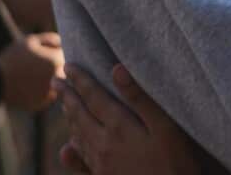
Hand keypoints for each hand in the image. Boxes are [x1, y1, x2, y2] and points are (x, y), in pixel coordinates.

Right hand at [0, 32, 64, 110]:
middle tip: (55, 64)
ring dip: (58, 81)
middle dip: (65, 68)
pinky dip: (47, 92)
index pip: (73, 56)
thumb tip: (64, 42)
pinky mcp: (42, 104)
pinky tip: (36, 86)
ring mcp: (51, 93)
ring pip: (62, 86)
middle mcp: (57, 79)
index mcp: (56, 61)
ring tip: (44, 75)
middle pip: (70, 73)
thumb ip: (52, 39)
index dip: (67, 53)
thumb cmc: (12, 58)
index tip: (62, 52)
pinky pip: (51, 96)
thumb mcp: (31, 41)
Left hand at [56, 64, 200, 174]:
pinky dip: (73, 147)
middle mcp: (103, 145)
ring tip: (62, 104)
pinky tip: (67, 148)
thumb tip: (117, 68)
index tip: (68, 66)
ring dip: (68, 117)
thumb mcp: (165, 127)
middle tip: (54, 80)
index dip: (80, 80)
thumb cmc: (176, 163)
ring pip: (78, 136)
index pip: (93, 97)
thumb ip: (140, 98)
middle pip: (79, 115)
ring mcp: (101, 164)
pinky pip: (81, 160)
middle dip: (66, 96)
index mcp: (118, 127)